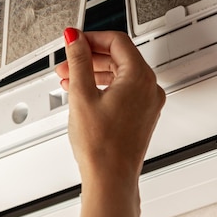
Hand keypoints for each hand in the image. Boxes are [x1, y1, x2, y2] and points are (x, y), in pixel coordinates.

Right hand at [55, 29, 164, 181]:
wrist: (110, 178)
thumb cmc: (101, 145)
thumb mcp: (82, 94)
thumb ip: (79, 60)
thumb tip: (75, 38)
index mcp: (140, 77)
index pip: (116, 41)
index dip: (91, 38)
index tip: (74, 40)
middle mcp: (149, 88)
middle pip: (118, 57)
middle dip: (89, 57)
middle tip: (67, 61)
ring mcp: (147, 103)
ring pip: (119, 74)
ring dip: (93, 72)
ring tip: (69, 78)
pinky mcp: (140, 115)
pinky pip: (122, 90)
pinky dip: (102, 86)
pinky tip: (82, 92)